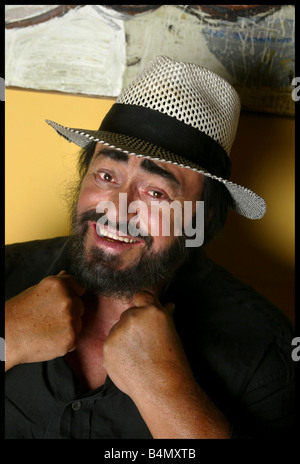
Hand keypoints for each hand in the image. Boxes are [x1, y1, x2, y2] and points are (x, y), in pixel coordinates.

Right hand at [5, 271, 84, 370]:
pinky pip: (75, 339)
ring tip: (47, 329)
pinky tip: (49, 339)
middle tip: (49, 318)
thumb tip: (66, 274)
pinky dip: (65, 341)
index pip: (79, 287)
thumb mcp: (36, 290)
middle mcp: (68, 300)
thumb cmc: (20, 312)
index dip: (71, 296)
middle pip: (80, 306)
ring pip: (78, 323)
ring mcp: (70, 320)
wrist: (8, 336)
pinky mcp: (71, 338)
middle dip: (70, 312)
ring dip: (68, 327)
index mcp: (59, 285)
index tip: (59, 304)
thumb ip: (57, 282)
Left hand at [102, 290, 229, 437]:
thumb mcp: (172, 332)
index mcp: (152, 311)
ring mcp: (117, 332)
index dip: (143, 305)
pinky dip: (117, 352)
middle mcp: (133, 317)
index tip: (145, 316)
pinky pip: (111, 345)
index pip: (141, 295)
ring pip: (118, 330)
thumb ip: (164, 316)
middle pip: (128, 314)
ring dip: (124, 339)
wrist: (162, 387)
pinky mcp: (107, 348)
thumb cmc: (173, 361)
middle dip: (134, 325)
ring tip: (138, 356)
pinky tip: (130, 363)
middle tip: (145, 343)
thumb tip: (166, 305)